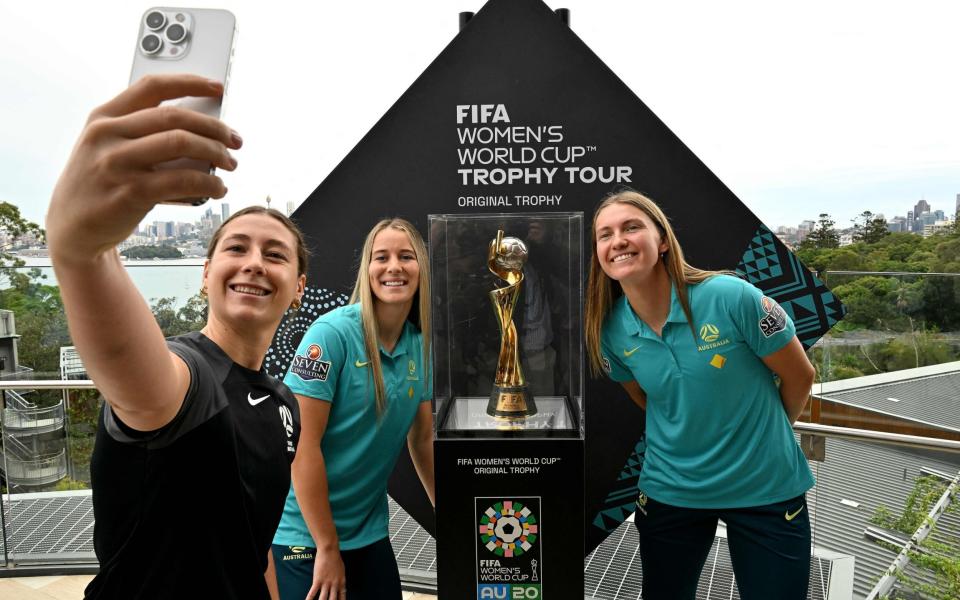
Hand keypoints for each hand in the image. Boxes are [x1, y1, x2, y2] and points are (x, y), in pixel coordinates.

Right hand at [46, 74, 240, 262]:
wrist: (73, 226)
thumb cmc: (101, 182)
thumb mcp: (106, 147)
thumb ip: (141, 132)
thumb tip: (202, 128)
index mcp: (103, 117)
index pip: (152, 87)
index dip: (190, 83)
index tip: (218, 87)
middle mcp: (107, 135)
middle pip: (175, 117)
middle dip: (214, 127)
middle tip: (235, 140)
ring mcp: (117, 163)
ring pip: (181, 143)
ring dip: (216, 153)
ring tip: (230, 164)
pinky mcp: (130, 192)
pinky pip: (183, 180)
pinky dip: (209, 183)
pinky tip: (218, 188)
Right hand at [306, 547, 345, 599]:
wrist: (329, 550)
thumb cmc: (336, 558)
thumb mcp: (342, 570)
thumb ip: (340, 579)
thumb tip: (341, 585)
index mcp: (341, 582)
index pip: (342, 597)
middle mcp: (335, 585)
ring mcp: (326, 583)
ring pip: (323, 599)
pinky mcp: (318, 580)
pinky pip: (313, 593)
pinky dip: (309, 599)